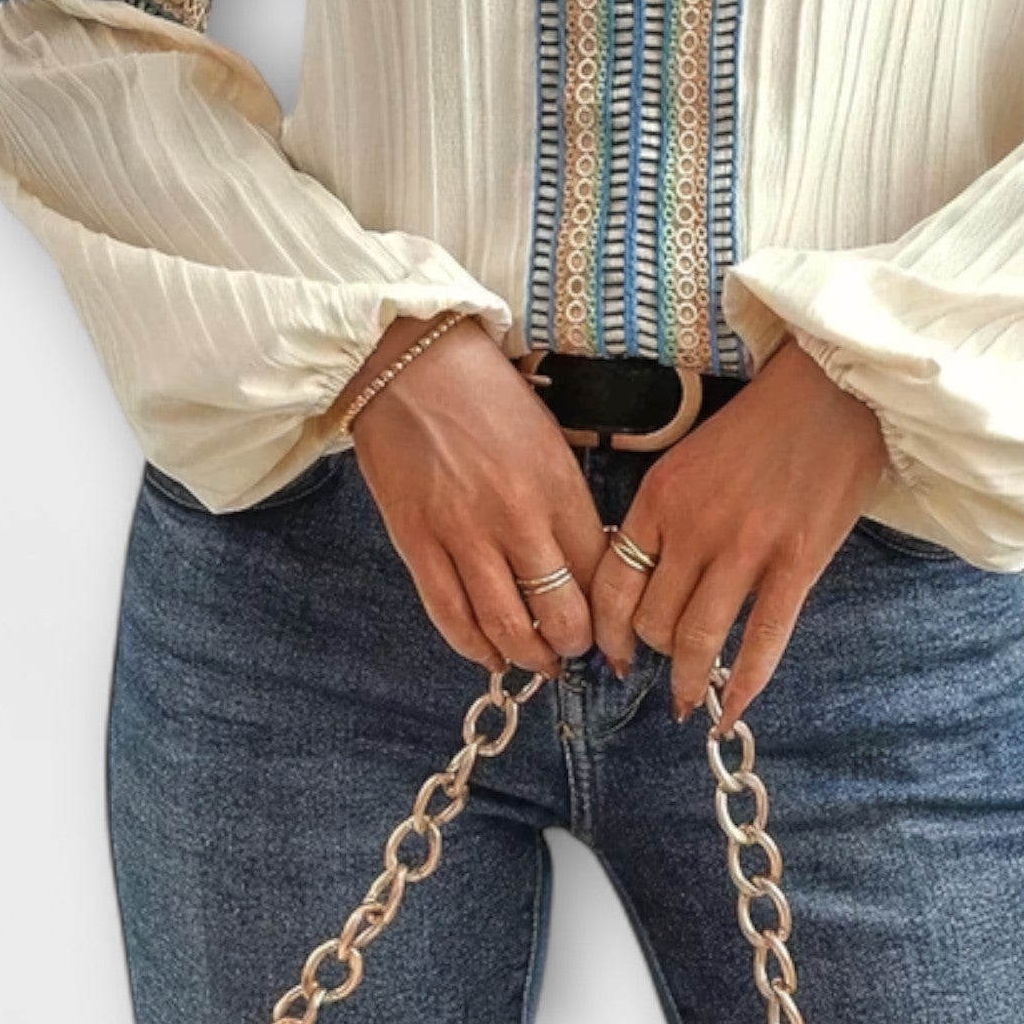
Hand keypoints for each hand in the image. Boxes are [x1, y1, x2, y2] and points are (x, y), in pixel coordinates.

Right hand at [342, 314, 609, 681]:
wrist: (408, 362)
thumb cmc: (484, 393)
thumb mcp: (546, 437)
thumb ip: (564, 500)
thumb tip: (583, 561)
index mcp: (557, 484)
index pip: (599, 571)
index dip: (612, 612)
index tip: (616, 628)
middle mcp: (516, 516)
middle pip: (560, 611)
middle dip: (575, 644)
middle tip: (577, 650)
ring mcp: (463, 533)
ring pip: (506, 625)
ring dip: (528, 656)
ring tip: (539, 661)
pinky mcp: (417, 542)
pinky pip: (449, 615)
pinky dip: (473, 646)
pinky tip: (488, 654)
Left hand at [590, 339, 891, 735]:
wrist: (832, 390)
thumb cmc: (763, 421)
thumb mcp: (691, 455)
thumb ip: (667, 512)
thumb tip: (648, 574)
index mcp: (661, 496)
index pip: (612, 585)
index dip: (607, 632)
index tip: (612, 654)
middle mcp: (694, 526)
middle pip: (651, 621)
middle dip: (652, 653)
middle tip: (665, 665)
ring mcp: (746, 548)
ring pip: (698, 639)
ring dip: (688, 680)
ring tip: (687, 701)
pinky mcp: (797, 562)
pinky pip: (764, 639)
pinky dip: (744, 683)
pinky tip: (732, 709)